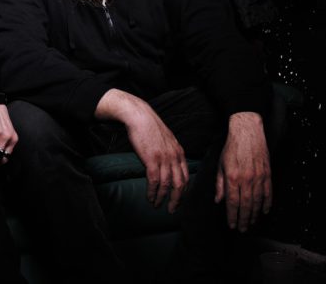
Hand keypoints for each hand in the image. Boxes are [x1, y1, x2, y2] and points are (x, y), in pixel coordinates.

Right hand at [97, 89, 188, 213]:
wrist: (140, 116)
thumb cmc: (150, 127)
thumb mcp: (166, 140)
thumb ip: (170, 153)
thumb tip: (168, 165)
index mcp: (179, 153)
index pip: (185, 177)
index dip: (183, 191)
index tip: (178, 200)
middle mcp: (174, 157)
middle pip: (180, 184)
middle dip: (176, 200)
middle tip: (171, 210)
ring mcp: (164, 159)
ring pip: (167, 185)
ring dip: (162, 198)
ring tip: (156, 205)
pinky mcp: (152, 159)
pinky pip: (155, 181)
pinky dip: (152, 191)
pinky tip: (150, 197)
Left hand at [214, 112, 271, 231]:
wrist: (247, 132)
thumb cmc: (232, 147)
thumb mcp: (220, 164)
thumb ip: (219, 184)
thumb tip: (218, 200)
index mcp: (232, 177)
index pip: (232, 202)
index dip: (232, 216)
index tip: (232, 225)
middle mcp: (246, 179)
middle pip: (245, 205)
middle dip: (244, 219)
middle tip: (243, 229)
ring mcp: (258, 177)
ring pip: (257, 201)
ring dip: (254, 215)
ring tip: (252, 223)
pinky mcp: (267, 174)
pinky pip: (268, 192)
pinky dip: (267, 203)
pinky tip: (264, 211)